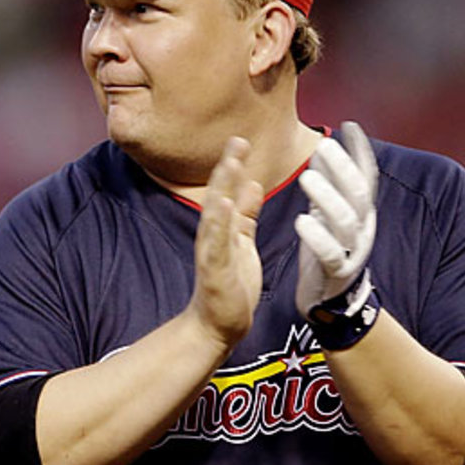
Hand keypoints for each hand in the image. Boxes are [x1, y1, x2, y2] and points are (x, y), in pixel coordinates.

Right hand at [188, 137, 263, 348]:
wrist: (218, 325)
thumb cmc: (231, 286)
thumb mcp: (243, 242)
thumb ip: (245, 214)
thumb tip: (252, 184)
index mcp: (224, 229)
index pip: (227, 192)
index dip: (233, 166)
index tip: (241, 139)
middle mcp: (214, 237)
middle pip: (218, 196)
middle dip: (228, 168)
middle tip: (237, 140)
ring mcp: (212, 253)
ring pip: (215, 216)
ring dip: (222, 189)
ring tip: (230, 164)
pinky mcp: (214, 271)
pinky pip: (216, 245)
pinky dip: (218, 224)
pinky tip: (222, 206)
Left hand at [294, 121, 377, 318]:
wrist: (329, 299)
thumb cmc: (327, 248)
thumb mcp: (330, 212)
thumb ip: (330, 184)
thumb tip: (325, 145)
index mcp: (361, 212)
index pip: (366, 176)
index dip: (360, 152)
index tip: (349, 126)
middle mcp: (362, 228)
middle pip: (358, 193)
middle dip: (342, 168)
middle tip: (322, 147)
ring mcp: (352, 251)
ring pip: (345, 220)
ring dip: (326, 196)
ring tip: (306, 177)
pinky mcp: (336, 273)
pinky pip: (329, 254)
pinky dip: (317, 236)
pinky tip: (302, 220)